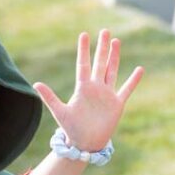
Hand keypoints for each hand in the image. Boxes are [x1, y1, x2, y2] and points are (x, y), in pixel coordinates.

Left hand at [34, 30, 143, 151]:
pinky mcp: (117, 104)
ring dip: (114, 57)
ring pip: (111, 71)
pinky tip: (140, 69)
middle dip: (102, 48)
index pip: (83, 64)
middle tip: (105, 31)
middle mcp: (95, 88)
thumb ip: (49, 97)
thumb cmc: (71, 129)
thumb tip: (35, 83)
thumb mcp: (60, 111)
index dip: (84, 50)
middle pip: (99, 63)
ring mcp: (107, 95)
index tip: (84, 35)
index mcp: (82, 88)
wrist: (84, 144)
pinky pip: (126, 89)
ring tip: (116, 41)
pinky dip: (133, 80)